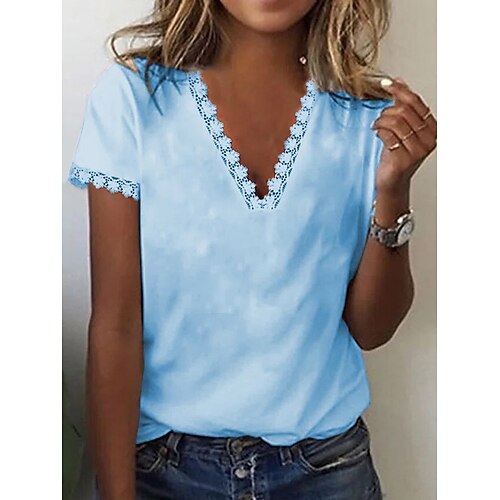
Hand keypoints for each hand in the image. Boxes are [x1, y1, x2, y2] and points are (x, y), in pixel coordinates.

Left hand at [371, 77, 436, 193]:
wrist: (392, 180)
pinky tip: (377, 134)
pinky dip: (379, 131)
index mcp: (432, 128)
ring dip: (381, 121)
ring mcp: (418, 150)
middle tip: (380, 119)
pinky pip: (388, 135)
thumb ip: (402, 105)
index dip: (400, 90)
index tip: (386, 83)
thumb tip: (398, 81)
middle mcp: (429, 139)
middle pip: (404, 111)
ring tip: (377, 126)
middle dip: (387, 111)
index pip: (416, 102)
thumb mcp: (402, 127)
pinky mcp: (404, 159)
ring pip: (396, 122)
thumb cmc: (396, 154)